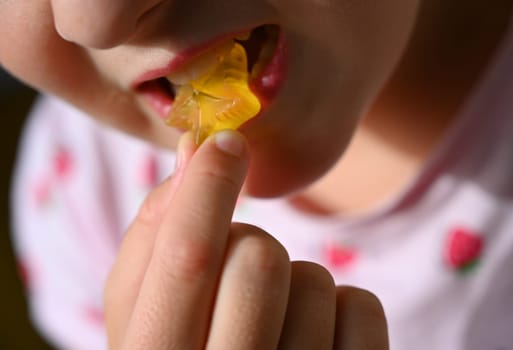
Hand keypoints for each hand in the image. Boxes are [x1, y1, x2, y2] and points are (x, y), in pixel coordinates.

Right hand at [104, 130, 387, 348]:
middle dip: (249, 245)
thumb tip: (194, 149)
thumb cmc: (176, 348)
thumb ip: (153, 237)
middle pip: (260, 260)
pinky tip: (312, 333)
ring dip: (291, 280)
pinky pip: (362, 307)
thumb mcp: (137, 311)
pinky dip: (340, 305)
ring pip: (314, 281)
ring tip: (270, 318)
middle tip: (235, 272)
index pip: (188, 258)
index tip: (227, 143)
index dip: (208, 187)